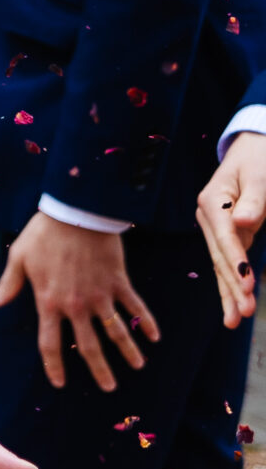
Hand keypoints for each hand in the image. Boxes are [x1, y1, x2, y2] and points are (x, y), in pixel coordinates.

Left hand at [0, 210, 157, 390]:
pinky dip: (146, 322)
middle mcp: (76, 306)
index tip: (59, 383)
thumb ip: (9, 285)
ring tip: (138, 367)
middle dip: (99, 369)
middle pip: (89, 346)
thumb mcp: (19, 258)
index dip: (54, 365)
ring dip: (128, 351)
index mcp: (49, 303)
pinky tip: (155, 337)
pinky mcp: (118, 283)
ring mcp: (100, 296)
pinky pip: (135, 307)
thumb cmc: (43, 235)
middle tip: (109, 388)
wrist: (75, 215)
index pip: (50, 343)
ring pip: (117, 331)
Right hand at [197, 131, 265, 327]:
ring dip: (229, 293)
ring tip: (234, 321)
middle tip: (242, 315)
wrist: (254, 147)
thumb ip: (253, 201)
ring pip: (221, 265)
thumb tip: (242, 222)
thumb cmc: (259, 158)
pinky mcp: (226, 233)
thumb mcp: (260, 175)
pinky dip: (231, 284)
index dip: (236, 263)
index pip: (225, 238)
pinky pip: (228, 262)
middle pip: (219, 257)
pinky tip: (234, 304)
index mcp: (212, 201)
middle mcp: (208, 216)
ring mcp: (215, 226)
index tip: (247, 286)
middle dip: (231, 287)